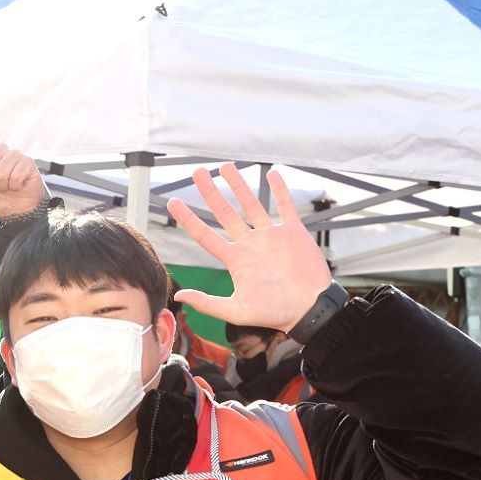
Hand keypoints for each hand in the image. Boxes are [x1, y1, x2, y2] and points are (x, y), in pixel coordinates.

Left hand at [166, 164, 331, 332]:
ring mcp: (271, 236)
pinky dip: (280, 190)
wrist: (308, 309)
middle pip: (225, 212)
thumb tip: (179, 295)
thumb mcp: (237, 311)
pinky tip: (271, 174)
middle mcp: (250, 244)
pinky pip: (285, 206)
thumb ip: (208, 303)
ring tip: (226, 166)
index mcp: (235, 260)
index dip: (188, 219)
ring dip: (239, 185)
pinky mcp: (294, 232)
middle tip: (197, 171)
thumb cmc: (274, 314)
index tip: (172, 202)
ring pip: (252, 204)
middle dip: (210, 192)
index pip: (205, 235)